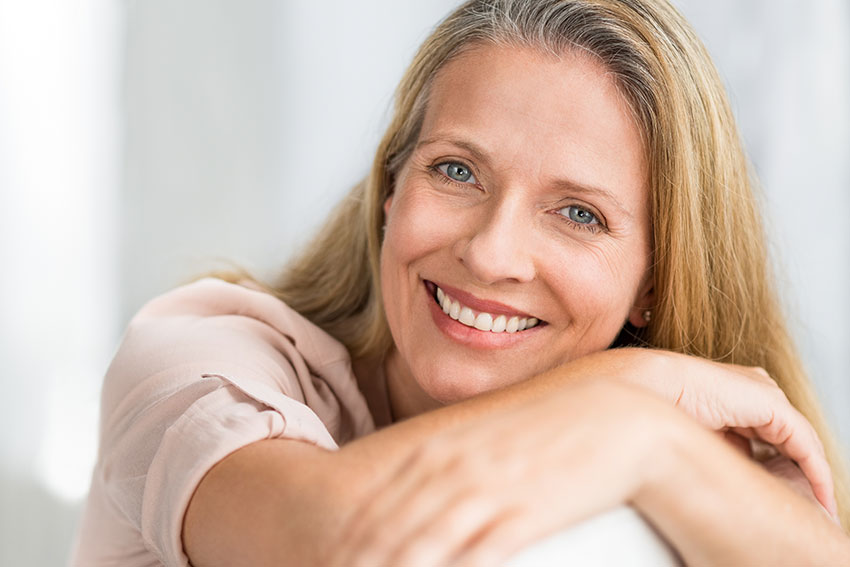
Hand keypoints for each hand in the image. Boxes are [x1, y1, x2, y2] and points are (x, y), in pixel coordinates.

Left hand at [329, 379, 679, 566]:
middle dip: (356, 564)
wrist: (614, 419)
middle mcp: (451, 470)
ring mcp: (485, 491)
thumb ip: (443, 464)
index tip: (324, 564)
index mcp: (435, 451)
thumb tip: (410, 495)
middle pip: (386, 533)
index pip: (373, 508)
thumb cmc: (546, 431)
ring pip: (420, 548)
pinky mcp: (523, 515)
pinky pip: (475, 557)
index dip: (346, 544)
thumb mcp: (483, 440)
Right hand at [612, 349, 836, 518]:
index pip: (766, 431)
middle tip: (811, 501)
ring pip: (799, 439)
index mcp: (732, 393)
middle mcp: (751, 389)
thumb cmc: (657, 407)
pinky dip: (816, 470)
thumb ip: (722, 446)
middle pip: (787, 434)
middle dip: (800, 467)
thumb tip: (737, 471)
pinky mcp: (771, 405)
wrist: (648, 387)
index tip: (789, 491)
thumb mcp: (698, 434)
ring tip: (820, 503)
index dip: (779, 461)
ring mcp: (763, 393)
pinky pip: (804, 442)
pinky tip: (820, 494)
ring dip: (812, 473)